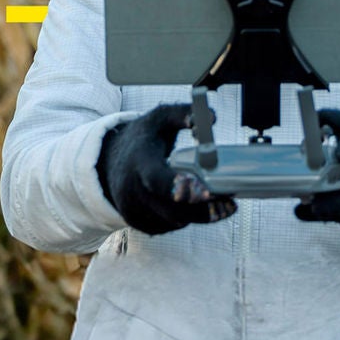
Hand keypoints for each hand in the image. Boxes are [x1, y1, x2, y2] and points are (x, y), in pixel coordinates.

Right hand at [96, 103, 238, 234]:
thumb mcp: (160, 118)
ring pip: (174, 221)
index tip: (206, 191)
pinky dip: (186, 218)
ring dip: (200, 215)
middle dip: (204, 210)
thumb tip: (211, 118)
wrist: (109, 162)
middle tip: (230, 204)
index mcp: (139, 162)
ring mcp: (134, 210)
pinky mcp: (139, 223)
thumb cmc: (143, 138)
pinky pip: (169, 226)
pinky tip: (196, 206)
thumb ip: (184, 113)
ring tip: (221, 204)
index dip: (179, 187)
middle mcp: (132, 190)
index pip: (156, 179)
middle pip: (172, 210)